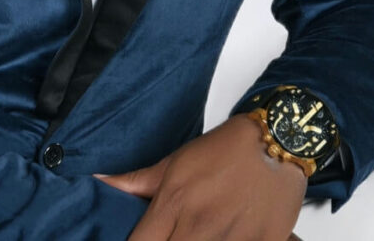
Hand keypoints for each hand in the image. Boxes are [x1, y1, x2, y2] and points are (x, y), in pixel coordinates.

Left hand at [98, 114, 306, 239]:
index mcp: (173, 204)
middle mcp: (199, 227)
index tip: (138, 240)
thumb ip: (134, 181)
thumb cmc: (224, 150)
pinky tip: (222, 237)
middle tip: (170, 234)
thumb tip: (97, 182)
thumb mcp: (174, 163)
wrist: (276, 143)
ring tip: (197, 234)